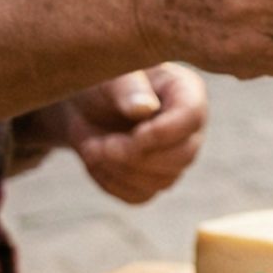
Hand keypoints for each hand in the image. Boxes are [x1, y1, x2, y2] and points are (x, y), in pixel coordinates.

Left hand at [61, 64, 206, 203]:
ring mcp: (174, 157)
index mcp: (187, 92)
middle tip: (105, 145)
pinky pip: (140, 195)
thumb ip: (128, 88)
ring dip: (120, 169)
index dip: (163, 133)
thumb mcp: (110, 78)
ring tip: (94, 148)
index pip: (191, 117)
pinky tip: (98, 162)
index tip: (133, 135)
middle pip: (183, 156)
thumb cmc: (100, 83)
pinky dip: (112, 183)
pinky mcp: (154, 180)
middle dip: (138, 156)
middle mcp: (188, 128)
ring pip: (162, 180)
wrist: (80, 106)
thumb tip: (145, 109)